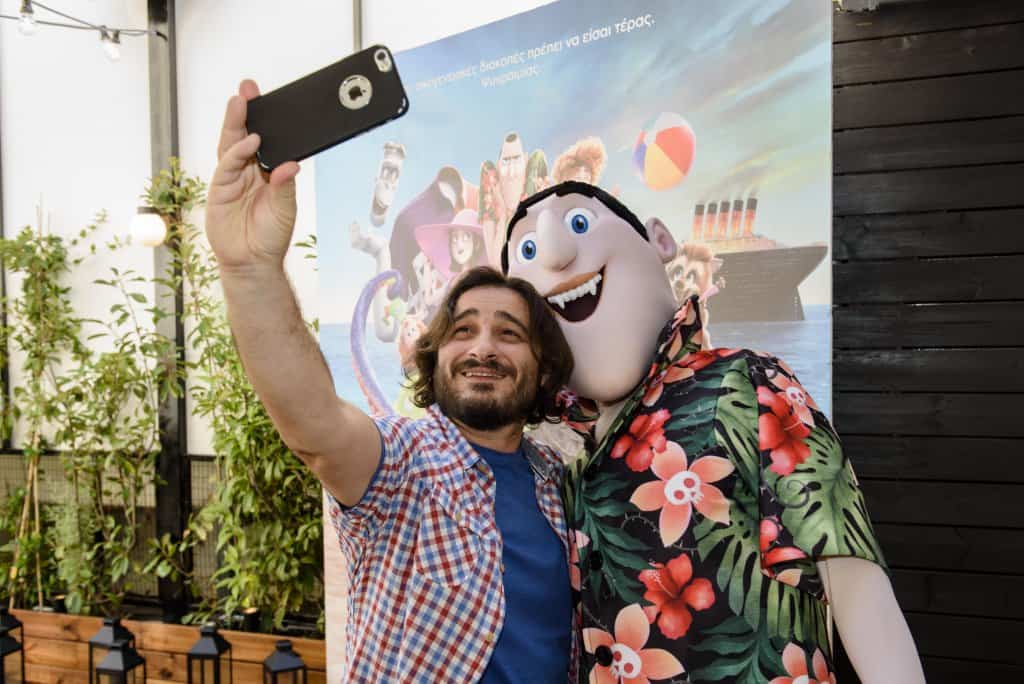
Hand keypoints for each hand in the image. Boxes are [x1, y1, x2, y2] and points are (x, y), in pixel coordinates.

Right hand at [206, 80, 300, 273]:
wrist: (252, 262)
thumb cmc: (270, 235)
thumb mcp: (285, 208)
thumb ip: (285, 185)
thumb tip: (291, 163)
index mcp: (264, 172)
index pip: (263, 141)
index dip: (262, 120)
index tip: (266, 99)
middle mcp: (247, 171)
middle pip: (243, 135)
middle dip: (244, 112)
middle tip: (247, 89)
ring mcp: (231, 179)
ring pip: (231, 145)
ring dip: (235, 124)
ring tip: (242, 103)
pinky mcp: (220, 190)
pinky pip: (227, 166)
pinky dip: (237, 153)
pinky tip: (248, 142)